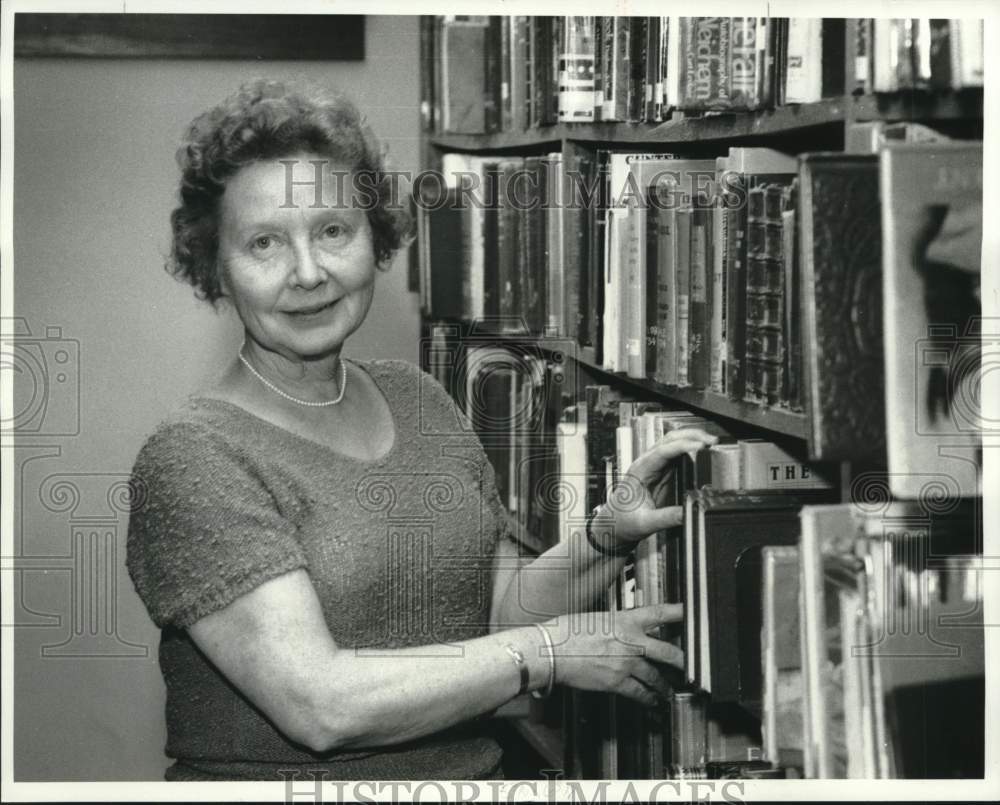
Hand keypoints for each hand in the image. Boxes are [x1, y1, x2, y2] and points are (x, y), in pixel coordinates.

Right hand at [544, 604, 683, 706]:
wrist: (551, 650)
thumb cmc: (567, 632)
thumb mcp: (598, 619)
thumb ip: (618, 625)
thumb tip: (628, 631)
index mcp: (626, 620)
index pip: (661, 613)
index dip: (681, 613)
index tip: (692, 614)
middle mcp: (631, 641)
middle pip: (669, 652)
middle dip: (683, 662)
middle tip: (690, 666)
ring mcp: (625, 663)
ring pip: (656, 677)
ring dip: (665, 685)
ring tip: (669, 690)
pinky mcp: (616, 682)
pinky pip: (640, 693)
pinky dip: (649, 699)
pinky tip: (652, 701)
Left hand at [599, 427, 718, 543]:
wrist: (614, 524)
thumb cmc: (623, 520)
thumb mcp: (646, 523)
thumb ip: (668, 518)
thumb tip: (690, 512)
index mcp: (639, 471)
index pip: (662, 451)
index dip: (682, 446)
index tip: (700, 446)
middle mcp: (646, 464)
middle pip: (669, 440)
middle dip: (691, 436)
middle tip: (711, 441)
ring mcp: (654, 466)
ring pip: (674, 443)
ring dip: (692, 439)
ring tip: (710, 443)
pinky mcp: (661, 472)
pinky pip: (677, 455)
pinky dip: (690, 449)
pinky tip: (702, 452)